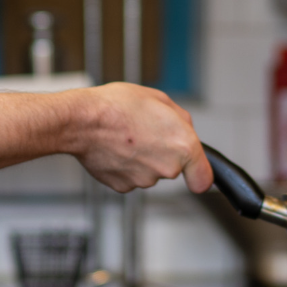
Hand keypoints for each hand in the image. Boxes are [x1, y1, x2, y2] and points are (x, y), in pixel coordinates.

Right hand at [68, 83, 211, 193]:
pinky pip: (131, 176)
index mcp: (183, 146)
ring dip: (143, 157)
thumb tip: (185, 129)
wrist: (83, 121)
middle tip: (146, 132)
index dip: (199, 174)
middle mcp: (167, 168)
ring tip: (127, 136)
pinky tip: (116, 147)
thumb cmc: (118, 106)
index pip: (203, 178)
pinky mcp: (123, 186)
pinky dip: (125, 165)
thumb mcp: (159, 99)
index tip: (195, 172)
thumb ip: (181, 119)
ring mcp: (144, 180)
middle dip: (163, 152)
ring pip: (150, 171)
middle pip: (173, 167)